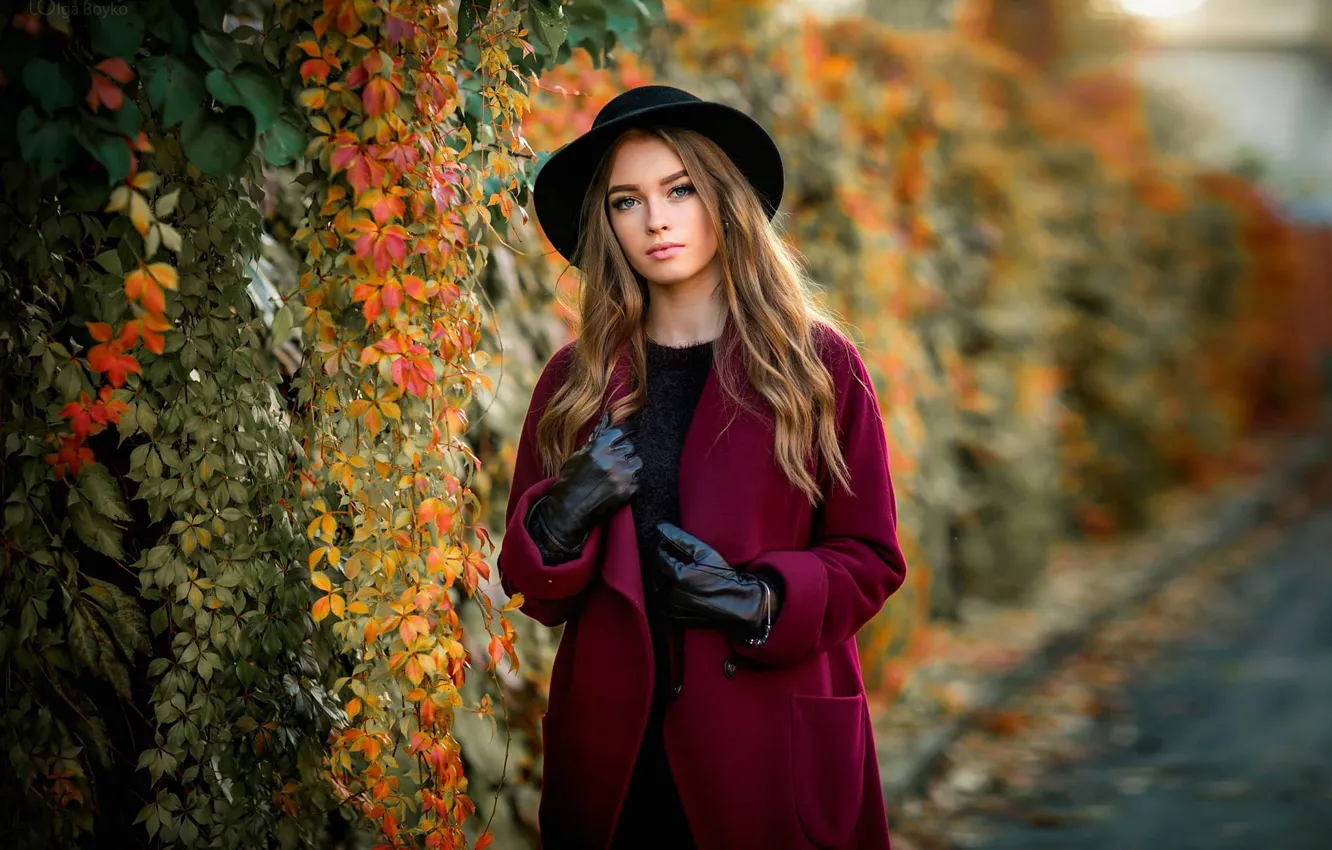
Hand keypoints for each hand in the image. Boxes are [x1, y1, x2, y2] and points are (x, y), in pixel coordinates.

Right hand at [526, 411, 641, 556]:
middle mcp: (613, 458)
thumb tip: (605, 425)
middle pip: (631, 447)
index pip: (622, 431)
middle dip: (625, 452)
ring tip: (620, 473)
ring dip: (631, 466)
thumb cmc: (569, 483)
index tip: (634, 429)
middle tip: (617, 460)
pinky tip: (620, 485)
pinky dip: (632, 482)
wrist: (568, 510)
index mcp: (599, 447)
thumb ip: (594, 443)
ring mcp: (622, 475)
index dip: (629, 429)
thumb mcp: (577, 457)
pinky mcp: (628, 491)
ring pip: (637, 462)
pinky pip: (638, 481)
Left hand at [651, 522, 776, 643]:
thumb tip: (662, 527)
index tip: (670, 545)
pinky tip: (683, 588)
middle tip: (675, 557)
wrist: (738, 602)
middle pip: (656, 573)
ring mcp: (674, 608)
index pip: (659, 557)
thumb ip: (681, 539)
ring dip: (665, 578)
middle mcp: (672, 593)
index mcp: (678, 576)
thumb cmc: (723, 575)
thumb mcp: (704, 553)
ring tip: (679, 572)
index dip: (663, 548)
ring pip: (659, 588)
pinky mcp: (677, 617)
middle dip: (663, 563)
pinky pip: (665, 602)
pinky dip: (669, 593)